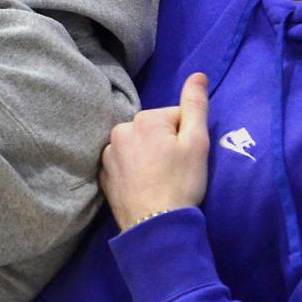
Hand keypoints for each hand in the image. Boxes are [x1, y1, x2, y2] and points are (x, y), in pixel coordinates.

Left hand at [100, 73, 209, 231]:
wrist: (156, 227)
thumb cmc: (181, 183)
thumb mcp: (197, 142)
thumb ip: (196, 105)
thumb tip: (198, 74)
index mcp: (144, 119)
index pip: (174, 117)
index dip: (186, 136)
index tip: (187, 158)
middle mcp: (120, 131)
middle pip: (153, 130)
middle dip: (165, 145)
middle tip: (175, 170)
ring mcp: (108, 154)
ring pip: (137, 146)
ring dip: (148, 156)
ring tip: (159, 180)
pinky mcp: (103, 176)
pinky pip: (123, 163)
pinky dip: (133, 170)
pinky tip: (144, 186)